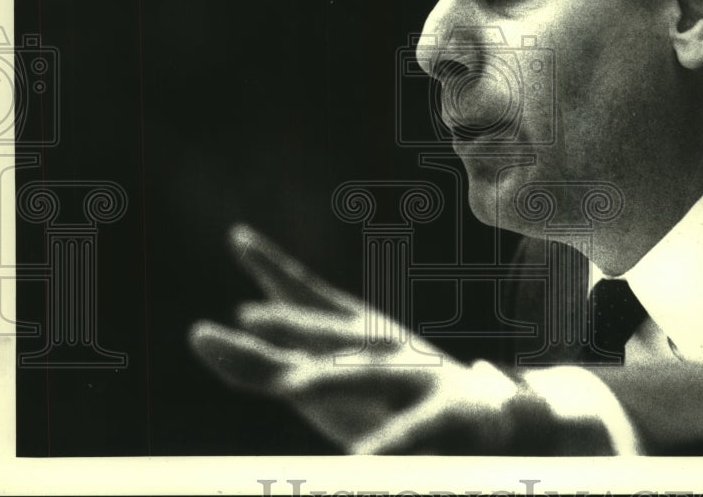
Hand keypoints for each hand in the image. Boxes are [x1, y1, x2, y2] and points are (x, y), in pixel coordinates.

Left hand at [188, 224, 519, 452]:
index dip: (274, 269)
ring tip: (293, 387)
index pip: (311, 299)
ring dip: (332, 378)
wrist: (495, 415)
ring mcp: (418, 376)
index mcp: (358, 336)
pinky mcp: (446, 414)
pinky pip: (411, 434)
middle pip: (331, 335)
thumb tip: (206, 340)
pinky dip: (386, 445)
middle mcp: (386, 347)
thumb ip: (268, 365)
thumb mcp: (334, 379)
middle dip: (293, 325)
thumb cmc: (401, 395)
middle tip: (249, 318)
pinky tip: (361, 461)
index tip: (240, 240)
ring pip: (368, 376)